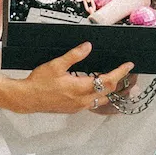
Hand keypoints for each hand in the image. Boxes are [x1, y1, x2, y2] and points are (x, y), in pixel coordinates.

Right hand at [6, 41, 133, 114]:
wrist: (26, 99)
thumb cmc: (38, 83)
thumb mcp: (56, 65)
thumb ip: (74, 55)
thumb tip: (88, 46)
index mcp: (80, 88)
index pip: (107, 81)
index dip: (120, 72)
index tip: (129, 65)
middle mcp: (82, 100)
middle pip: (109, 92)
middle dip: (120, 81)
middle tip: (127, 72)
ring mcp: (79, 106)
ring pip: (102, 99)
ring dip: (112, 91)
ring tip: (119, 81)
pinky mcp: (74, 109)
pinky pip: (93, 103)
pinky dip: (101, 96)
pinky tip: (100, 90)